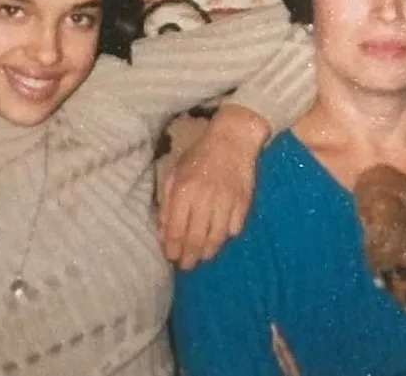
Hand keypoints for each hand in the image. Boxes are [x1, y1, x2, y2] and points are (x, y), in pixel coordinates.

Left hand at [158, 103, 269, 269]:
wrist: (232, 140)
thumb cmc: (199, 155)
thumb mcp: (175, 172)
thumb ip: (167, 201)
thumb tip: (162, 230)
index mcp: (183, 190)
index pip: (175, 229)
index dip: (172, 248)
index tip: (171, 257)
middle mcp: (204, 199)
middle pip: (195, 239)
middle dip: (189, 257)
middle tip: (186, 266)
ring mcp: (226, 202)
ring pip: (216, 238)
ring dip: (207, 252)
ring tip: (202, 257)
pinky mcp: (243, 203)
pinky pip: (234, 229)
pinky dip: (226, 237)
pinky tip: (220, 238)